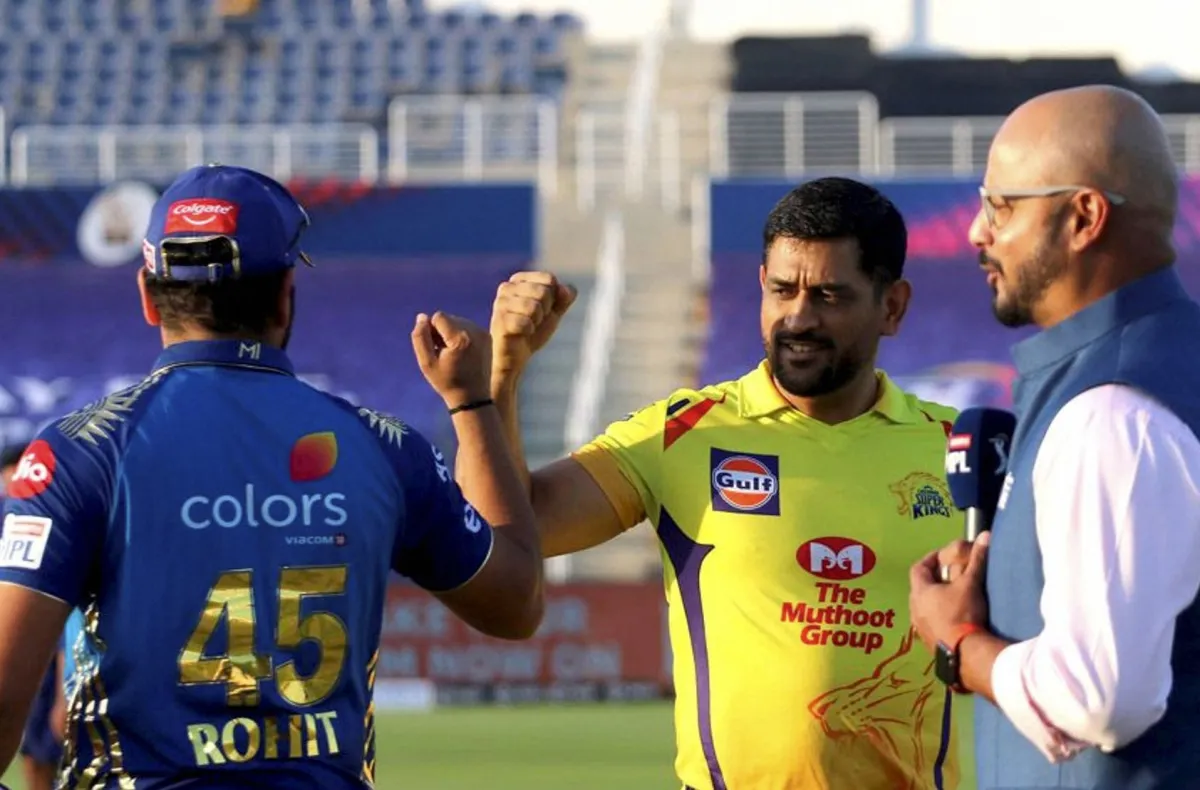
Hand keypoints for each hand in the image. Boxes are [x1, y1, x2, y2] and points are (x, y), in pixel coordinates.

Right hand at [411, 312, 491, 407]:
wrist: (472, 397)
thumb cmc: (447, 382)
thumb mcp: (427, 363)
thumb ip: (420, 337)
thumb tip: (422, 316)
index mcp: (460, 338)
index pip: (439, 317)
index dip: (431, 331)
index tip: (435, 348)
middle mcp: (475, 332)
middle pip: (449, 318)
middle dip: (442, 331)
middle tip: (442, 353)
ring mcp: (483, 333)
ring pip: (458, 321)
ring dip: (451, 333)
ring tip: (452, 354)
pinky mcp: (487, 336)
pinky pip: (468, 327)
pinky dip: (461, 336)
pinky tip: (461, 353)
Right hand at [490, 271, 577, 386]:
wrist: (516, 355)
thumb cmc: (533, 330)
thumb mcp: (553, 312)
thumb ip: (564, 298)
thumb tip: (568, 289)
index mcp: (519, 279)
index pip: (549, 279)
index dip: (553, 298)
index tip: (542, 309)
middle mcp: (506, 287)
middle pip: (543, 292)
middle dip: (545, 311)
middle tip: (534, 320)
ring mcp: (500, 304)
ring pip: (534, 307)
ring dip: (536, 322)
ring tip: (526, 327)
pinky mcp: (498, 321)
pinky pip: (525, 323)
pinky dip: (528, 331)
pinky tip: (520, 334)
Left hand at [909, 532, 990, 654]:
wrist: (965, 654)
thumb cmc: (963, 613)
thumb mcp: (971, 584)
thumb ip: (977, 560)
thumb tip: (984, 535)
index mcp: (920, 592)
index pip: (918, 568)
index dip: (930, 559)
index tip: (943, 556)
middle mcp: (914, 609)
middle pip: (920, 588)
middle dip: (934, 580)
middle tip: (951, 577)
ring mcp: (919, 628)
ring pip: (924, 608)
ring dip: (936, 601)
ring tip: (954, 599)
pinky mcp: (928, 643)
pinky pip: (930, 624)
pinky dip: (939, 618)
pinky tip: (954, 621)